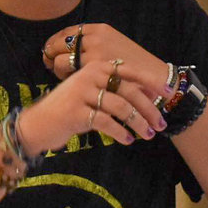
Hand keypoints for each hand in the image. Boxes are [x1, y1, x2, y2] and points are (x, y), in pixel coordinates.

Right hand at [17, 57, 166, 155]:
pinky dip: (120, 133)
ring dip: (138, 123)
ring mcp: (82, 92)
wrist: (38, 123)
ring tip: (148, 135)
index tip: (168, 93)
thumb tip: (148, 95)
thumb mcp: (92, 93)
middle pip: (129, 91)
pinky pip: (106, 122)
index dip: (150, 82)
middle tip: (161, 123)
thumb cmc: (71, 109)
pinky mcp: (76, 111)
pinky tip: (128, 141)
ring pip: (121, 107)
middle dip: (149, 108)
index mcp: (96, 67)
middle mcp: (90, 75)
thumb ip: (115, 89)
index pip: (130, 72)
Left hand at [43, 22, 173, 93]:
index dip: (55, 41)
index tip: (50, 50)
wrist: (154, 77)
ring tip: (59, 76)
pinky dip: (64, 79)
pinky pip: (67, 75)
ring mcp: (92, 54)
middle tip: (47, 63)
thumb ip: (95, 44)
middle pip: (59, 44)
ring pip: (59, 60)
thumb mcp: (115, 45)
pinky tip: (70, 84)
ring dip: (55, 68)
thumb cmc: (135, 65)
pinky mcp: (92, 71)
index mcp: (99, 29)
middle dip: (49, 54)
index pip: (67, 32)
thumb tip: (70, 48)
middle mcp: (94, 38)